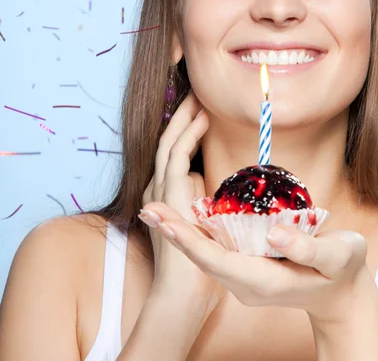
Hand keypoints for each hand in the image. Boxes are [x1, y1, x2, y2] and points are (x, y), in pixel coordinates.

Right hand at [139, 91, 227, 313]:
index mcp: (165, 191)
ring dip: (185, 117)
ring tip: (199, 97)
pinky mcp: (169, 194)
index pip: (174, 150)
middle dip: (183, 114)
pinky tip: (203, 119)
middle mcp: (159, 185)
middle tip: (197, 92)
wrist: (183, 291)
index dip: (185, 126)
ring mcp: (161, 189)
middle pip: (169, 139)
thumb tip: (213, 182)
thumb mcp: (203, 221)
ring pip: (170, 141)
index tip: (201, 108)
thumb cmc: (197, 259)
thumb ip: (203, 200)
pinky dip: (189, 133)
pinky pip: (178, 155)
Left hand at [140, 202, 373, 324]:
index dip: (191, 242)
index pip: (218, 261)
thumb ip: (309, 248)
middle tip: (147, 211)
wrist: (341, 295)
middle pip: (203, 256)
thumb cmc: (343, 272)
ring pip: (206, 253)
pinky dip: (197, 232)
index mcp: (263, 281)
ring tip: (154, 211)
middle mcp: (245, 282)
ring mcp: (244, 277)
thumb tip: (274, 234)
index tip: (167, 224)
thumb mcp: (338, 258)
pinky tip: (183, 214)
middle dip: (175, 233)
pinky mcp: (246, 267)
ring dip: (180, 231)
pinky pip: (216, 249)